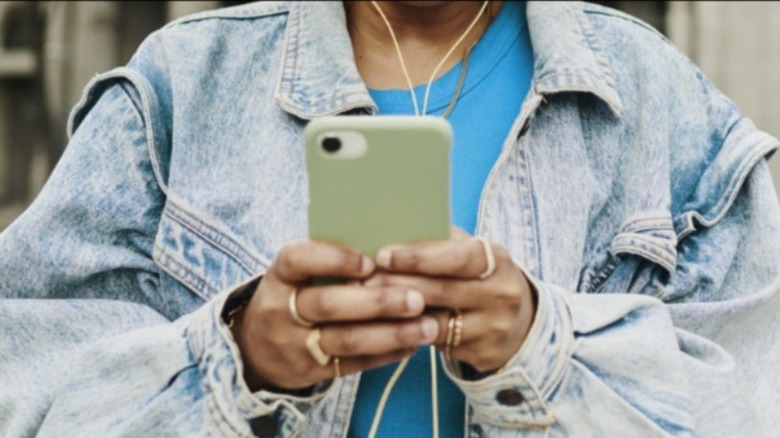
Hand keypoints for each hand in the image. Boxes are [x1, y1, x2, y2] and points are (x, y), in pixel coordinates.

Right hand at [231, 240, 439, 390]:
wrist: (256, 347)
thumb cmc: (294, 294)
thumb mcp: (297, 273)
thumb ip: (331, 259)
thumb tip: (390, 245)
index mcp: (280, 275)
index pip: (298, 260)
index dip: (334, 259)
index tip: (371, 261)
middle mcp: (281, 310)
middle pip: (329, 305)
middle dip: (377, 302)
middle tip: (417, 298)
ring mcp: (295, 344)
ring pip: (346, 340)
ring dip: (391, 333)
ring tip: (428, 327)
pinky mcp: (311, 371)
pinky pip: (354, 365)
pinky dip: (387, 354)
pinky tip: (413, 344)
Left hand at [364, 228, 536, 373]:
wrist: (520, 324)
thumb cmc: (480, 279)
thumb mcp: (472, 255)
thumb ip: (442, 243)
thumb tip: (392, 227)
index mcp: (497, 261)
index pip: (457, 257)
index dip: (418, 257)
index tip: (383, 255)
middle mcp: (500, 295)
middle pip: (441, 291)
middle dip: (397, 285)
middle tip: (361, 281)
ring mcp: (492, 328)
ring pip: (434, 322)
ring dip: (395, 313)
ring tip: (364, 304)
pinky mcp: (482, 354)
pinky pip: (434, 345)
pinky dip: (406, 333)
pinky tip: (381, 327)